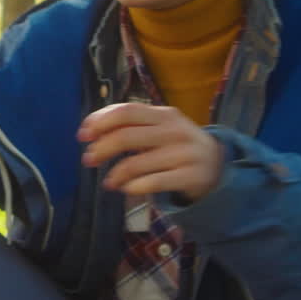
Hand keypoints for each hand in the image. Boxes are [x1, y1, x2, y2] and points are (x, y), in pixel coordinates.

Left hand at [77, 103, 222, 201]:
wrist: (218, 165)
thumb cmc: (177, 145)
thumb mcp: (160, 128)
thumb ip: (131, 125)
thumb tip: (90, 130)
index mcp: (164, 114)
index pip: (126, 111)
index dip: (100, 121)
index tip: (82, 135)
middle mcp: (175, 130)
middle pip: (127, 136)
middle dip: (101, 148)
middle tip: (88, 160)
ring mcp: (184, 153)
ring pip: (137, 163)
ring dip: (115, 174)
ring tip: (108, 182)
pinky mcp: (190, 176)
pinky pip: (153, 182)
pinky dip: (133, 187)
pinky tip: (126, 188)